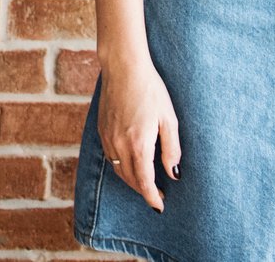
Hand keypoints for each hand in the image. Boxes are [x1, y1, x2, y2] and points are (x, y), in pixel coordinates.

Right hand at [97, 55, 180, 211]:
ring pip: (118, 170)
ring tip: (145, 182)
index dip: (152, 197)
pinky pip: (110, 157)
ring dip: (131, 181)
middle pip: (130, 179)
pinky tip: (130, 163)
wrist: (123, 67)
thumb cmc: (150, 90)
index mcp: (139, 144)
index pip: (144, 182)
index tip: (160, 206)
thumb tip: (173, 174)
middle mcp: (119, 144)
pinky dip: (120, 167)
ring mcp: (107, 137)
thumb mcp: (169, 119)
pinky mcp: (101, 128)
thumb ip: (172, 149)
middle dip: (143, 191)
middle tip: (157, 196)